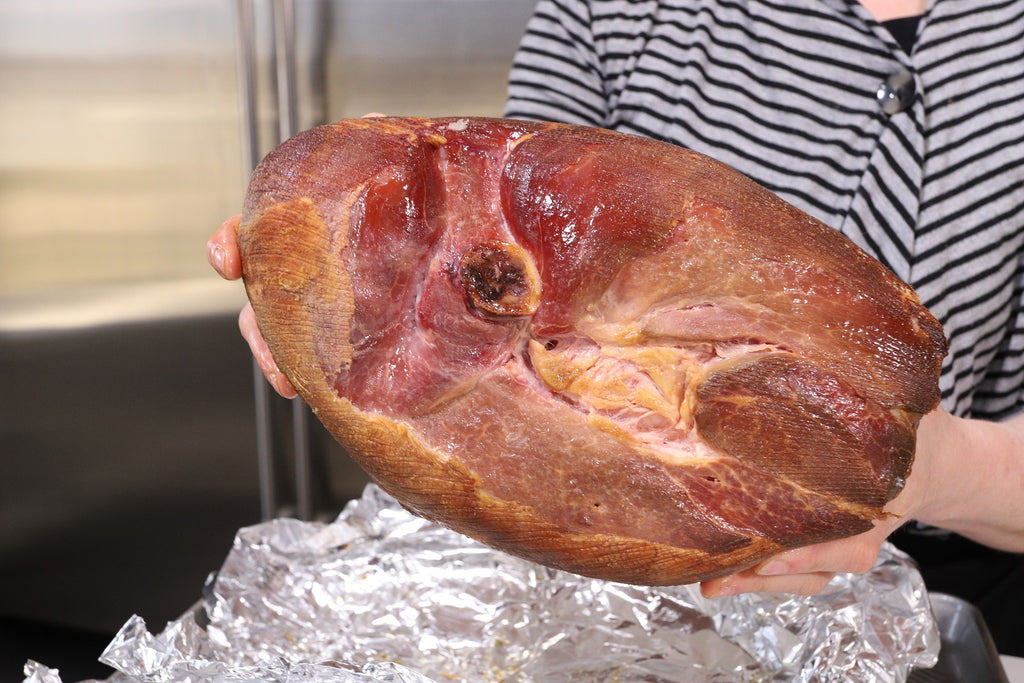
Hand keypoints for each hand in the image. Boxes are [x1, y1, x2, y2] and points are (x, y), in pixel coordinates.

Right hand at [208, 114, 387, 399]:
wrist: (436, 210)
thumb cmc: (401, 181)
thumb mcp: (391, 156)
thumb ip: (374, 136)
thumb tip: (370, 120)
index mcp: (299, 220)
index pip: (250, 228)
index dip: (229, 242)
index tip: (226, 262)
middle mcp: (300, 260)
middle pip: (260, 294)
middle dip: (256, 329)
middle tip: (269, 355)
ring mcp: (319, 293)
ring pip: (281, 329)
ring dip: (278, 359)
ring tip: (290, 385)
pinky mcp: (346, 321)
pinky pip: (318, 349)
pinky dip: (313, 371)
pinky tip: (319, 391)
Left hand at [701, 410, 939, 597]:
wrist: (935, 463)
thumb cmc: (908, 428)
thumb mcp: (897, 404)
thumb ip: (870, 389)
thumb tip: (835, 352)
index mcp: (878, 498)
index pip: (842, 538)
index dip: (802, 551)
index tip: (766, 557)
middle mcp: (859, 532)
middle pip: (810, 565)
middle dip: (761, 575)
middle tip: (716, 581)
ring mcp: (842, 546)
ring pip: (800, 575)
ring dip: (754, 581)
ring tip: (711, 583)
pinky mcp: (824, 547)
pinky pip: (796, 571)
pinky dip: (761, 574)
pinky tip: (722, 572)